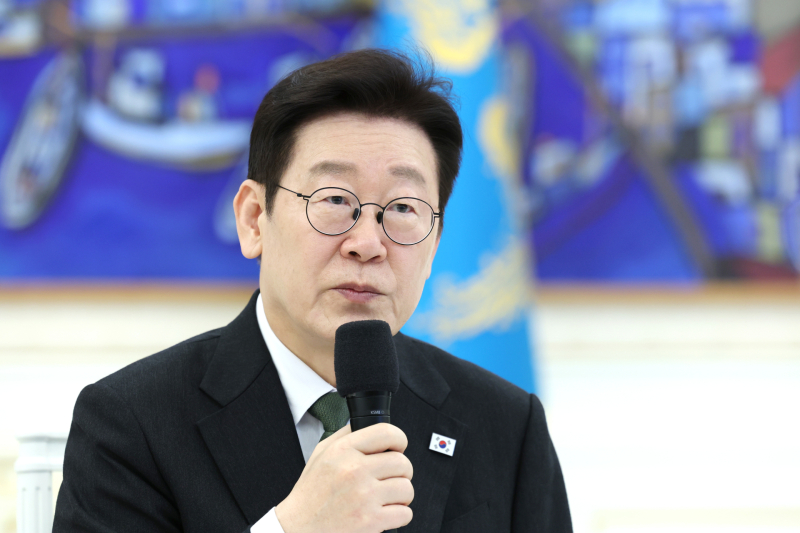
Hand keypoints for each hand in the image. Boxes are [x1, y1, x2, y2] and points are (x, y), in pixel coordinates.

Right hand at [275, 423, 413, 532]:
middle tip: (392, 478)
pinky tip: (385, 513)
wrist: (299, 528)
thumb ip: (345, 435)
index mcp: (343, 451)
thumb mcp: (320, 454)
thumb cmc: (310, 494)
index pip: (386, 433)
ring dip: (402, 495)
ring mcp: (364, 496)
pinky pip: (405, 513)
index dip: (399, 440)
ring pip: (407, 488)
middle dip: (403, 471)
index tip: (399, 448)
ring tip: (388, 497)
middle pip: (402, 462)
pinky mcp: (371, 520)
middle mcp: (354, 470)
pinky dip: (399, 514)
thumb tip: (366, 424)